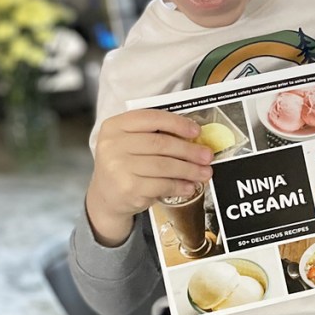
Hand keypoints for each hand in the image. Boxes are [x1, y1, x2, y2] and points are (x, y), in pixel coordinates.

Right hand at [85, 109, 212, 246]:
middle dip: (189, 150)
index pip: (151, 118)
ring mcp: (118, 167)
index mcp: (115, 126)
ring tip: (204, 172)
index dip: (177, 123)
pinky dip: (180, 186)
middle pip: (161, 144)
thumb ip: (155, 135)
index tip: (196, 131)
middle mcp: (113, 145)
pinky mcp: (128, 188)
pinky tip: (189, 186)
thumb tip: (194, 139)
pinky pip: (162, 185)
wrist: (107, 196)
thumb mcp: (131, 143)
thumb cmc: (125, 164)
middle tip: (207, 155)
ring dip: (190, 170)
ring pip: (164, 165)